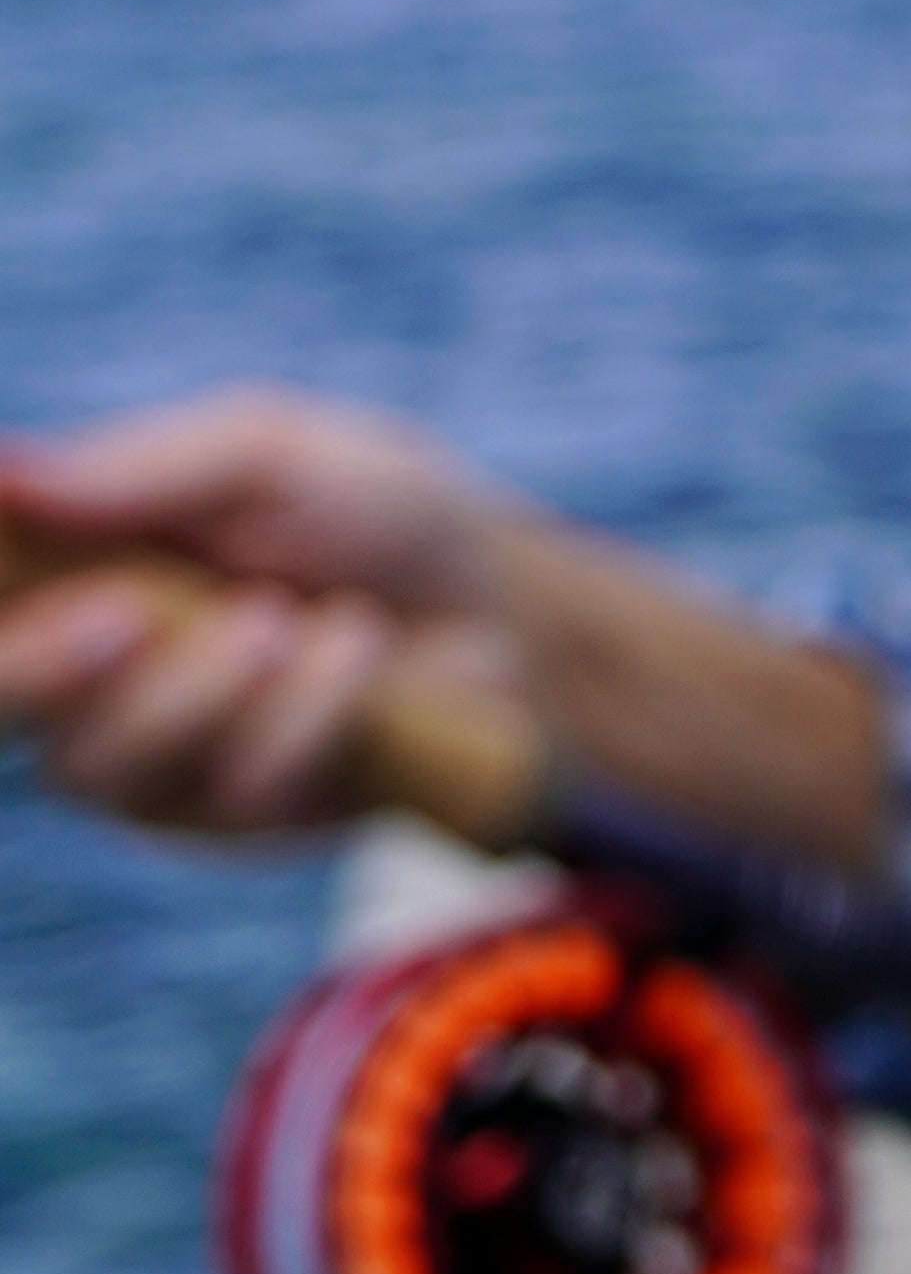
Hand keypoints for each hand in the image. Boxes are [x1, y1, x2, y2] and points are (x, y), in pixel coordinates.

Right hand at [0, 386, 514, 835]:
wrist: (499, 601)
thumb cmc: (366, 511)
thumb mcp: (267, 455)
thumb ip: (140, 470)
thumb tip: (2, 471)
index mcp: (75, 577)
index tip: (6, 569)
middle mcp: (91, 681)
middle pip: (7, 706)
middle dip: (49, 668)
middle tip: (125, 612)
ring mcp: (158, 761)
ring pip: (112, 761)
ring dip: (208, 684)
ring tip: (283, 616)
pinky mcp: (238, 818)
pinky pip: (237, 783)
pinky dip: (306, 709)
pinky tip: (356, 648)